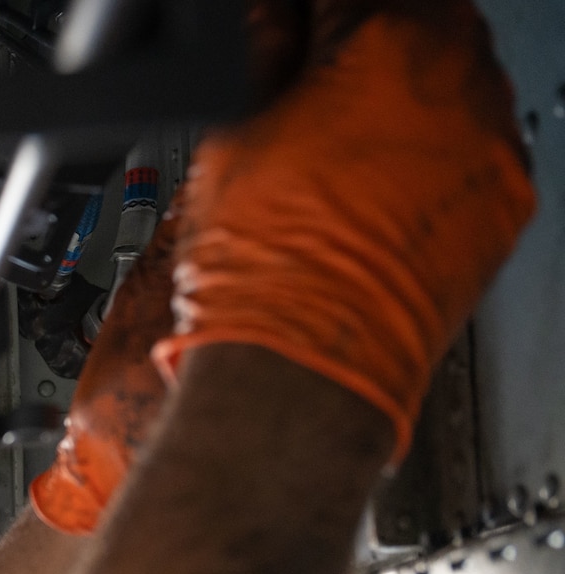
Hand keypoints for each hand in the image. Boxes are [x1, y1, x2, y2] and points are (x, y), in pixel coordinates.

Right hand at [30, 0, 533, 532]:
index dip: (301, 7)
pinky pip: (471, 141)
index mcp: (389, 42)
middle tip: (303, 65)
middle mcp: (462, 82)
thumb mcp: (229, 138)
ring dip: (399, 84)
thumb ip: (264, 53)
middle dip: (359, 31)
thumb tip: (269, 21)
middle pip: (417, 14)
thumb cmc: (263, 275)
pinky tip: (371, 181)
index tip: (280, 21)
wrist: (303, 377)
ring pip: (452, 76)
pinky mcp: (504, 200)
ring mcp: (493, 143)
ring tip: (334, 132)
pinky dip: (428, 144)